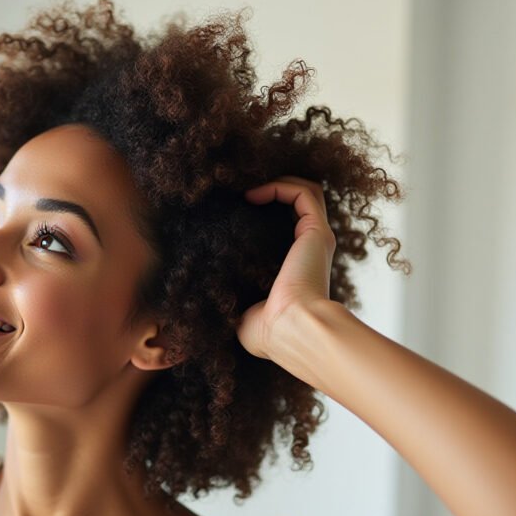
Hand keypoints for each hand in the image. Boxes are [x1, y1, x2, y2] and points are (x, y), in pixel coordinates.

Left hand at [237, 176, 336, 360]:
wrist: (292, 331)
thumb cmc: (269, 333)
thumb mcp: (240, 314)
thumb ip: (229, 301)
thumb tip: (198, 302)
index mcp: (296, 266)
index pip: (288, 226)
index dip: (266, 211)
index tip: (237, 211)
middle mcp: (309, 249)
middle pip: (300, 203)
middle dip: (274, 189)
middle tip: (244, 191)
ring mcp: (316, 238)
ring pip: (307, 192)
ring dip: (278, 182)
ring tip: (249, 188)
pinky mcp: (317, 232)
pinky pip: (304, 193)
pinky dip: (280, 186)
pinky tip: (253, 194)